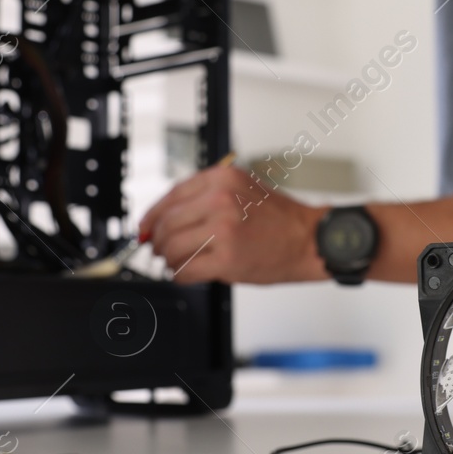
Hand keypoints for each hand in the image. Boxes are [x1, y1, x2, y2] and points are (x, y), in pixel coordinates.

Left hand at [137, 163, 327, 284]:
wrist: (308, 239)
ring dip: (168, 259)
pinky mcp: (227, 258)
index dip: (151, 216)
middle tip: (158, 250)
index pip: (171, 195)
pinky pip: (186, 269)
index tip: (144, 228)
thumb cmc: (278, 219)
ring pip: (172, 247)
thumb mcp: (241, 190)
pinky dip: (180, 275)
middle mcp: (220, 200)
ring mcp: (223, 229)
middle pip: (167, 223)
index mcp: (222, 179)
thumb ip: (205, 197)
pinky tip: (187, 274)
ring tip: (176, 263)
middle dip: (157, 240)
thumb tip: (164, 217)